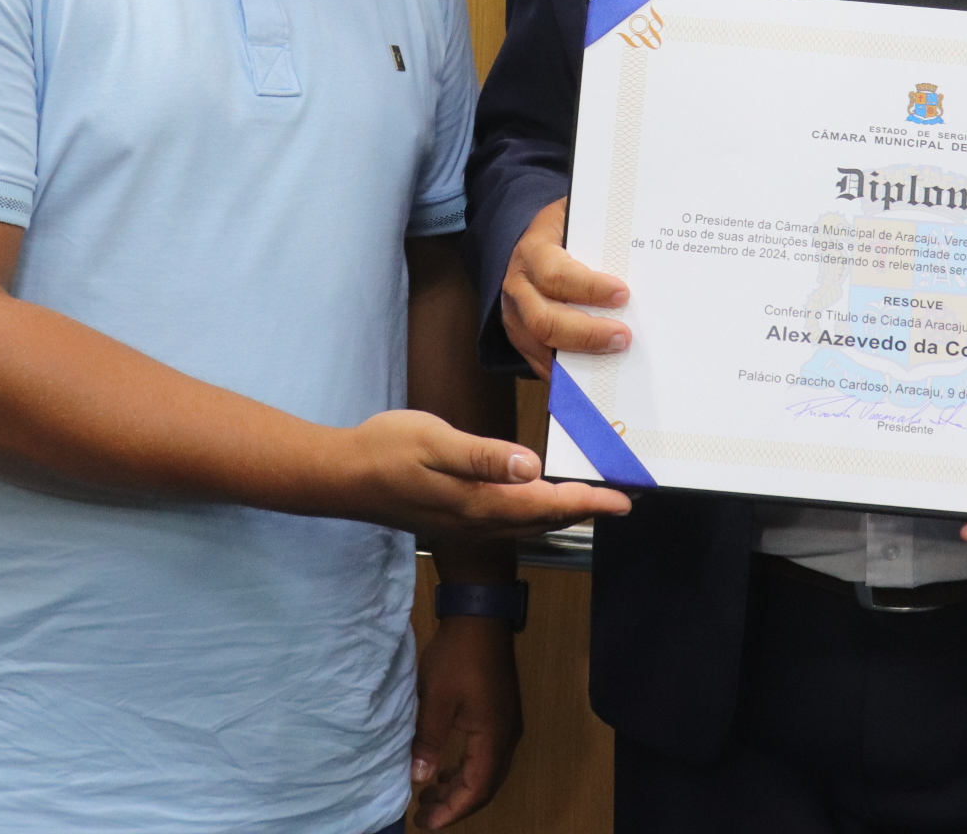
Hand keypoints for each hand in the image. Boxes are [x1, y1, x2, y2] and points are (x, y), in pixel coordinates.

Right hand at [332, 408, 629, 536]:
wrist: (341, 477)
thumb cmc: (385, 450)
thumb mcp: (435, 442)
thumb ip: (484, 456)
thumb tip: (533, 467)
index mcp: (480, 501)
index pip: (548, 504)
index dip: (590, 502)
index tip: (626, 500)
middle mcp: (479, 520)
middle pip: (545, 520)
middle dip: (585, 511)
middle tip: (621, 501)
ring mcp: (466, 523)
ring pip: (528, 523)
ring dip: (563, 514)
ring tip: (592, 501)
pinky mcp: (455, 518)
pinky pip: (510, 520)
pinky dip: (537, 512)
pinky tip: (538, 498)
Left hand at [410, 614, 520, 828]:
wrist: (480, 616)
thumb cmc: (457, 657)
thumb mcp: (436, 698)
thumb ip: (429, 740)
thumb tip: (419, 778)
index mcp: (494, 736)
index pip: (477, 788)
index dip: (452, 810)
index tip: (426, 822)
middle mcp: (507, 736)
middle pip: (485, 784)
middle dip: (455, 803)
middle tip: (424, 814)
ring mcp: (507, 724)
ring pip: (487, 770)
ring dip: (460, 786)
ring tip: (430, 794)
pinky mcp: (501, 713)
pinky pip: (486, 754)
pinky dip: (466, 768)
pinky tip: (446, 767)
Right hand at [500, 199, 631, 376]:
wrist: (526, 243)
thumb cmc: (564, 230)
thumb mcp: (576, 214)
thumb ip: (603, 224)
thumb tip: (644, 237)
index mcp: (533, 251)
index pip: (556, 274)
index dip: (589, 287)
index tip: (623, 293)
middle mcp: (518, 287)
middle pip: (545, 321)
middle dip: (587, 334)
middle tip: (624, 337)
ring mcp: (515, 317)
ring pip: (541, 348)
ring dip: (580, 359)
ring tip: (615, 361)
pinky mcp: (521, 339)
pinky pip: (541, 364)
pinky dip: (568, 377)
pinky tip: (597, 378)